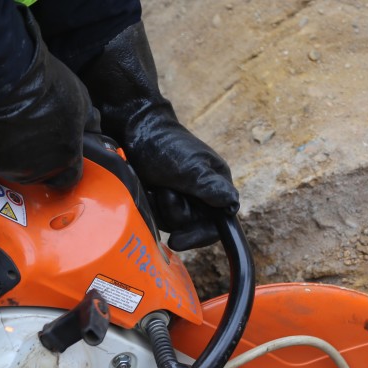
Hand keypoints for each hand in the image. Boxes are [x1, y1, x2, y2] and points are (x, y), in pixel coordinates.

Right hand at [0, 8, 97, 188]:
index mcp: (65, 159)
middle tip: (27, 128)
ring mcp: (5, 168)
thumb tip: (93, 130)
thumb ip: (87, 123)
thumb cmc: (41, 84)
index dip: (63, 162)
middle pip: (38, 174)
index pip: (69, 177)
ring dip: (7, 152)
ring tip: (5, 122)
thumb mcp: (80, 100)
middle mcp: (36, 171)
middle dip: (34, 155)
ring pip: (8, 168)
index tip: (56, 149)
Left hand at [79, 22, 238, 249]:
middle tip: (163, 192)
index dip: (201, 235)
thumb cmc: (165, 144)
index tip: (178, 240)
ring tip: (155, 185)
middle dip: (175, 214)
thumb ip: (210, 188)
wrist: (134, 127)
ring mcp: (182, 197)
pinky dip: (151, 205)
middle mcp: (203, 195)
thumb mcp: (190, 168)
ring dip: (161, 208)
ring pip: (174, 224)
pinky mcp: (163, 199)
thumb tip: (232, 204)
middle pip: (193, 227)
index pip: (218, 224)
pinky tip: (147, 188)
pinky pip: (159, 216)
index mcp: (217, 185)